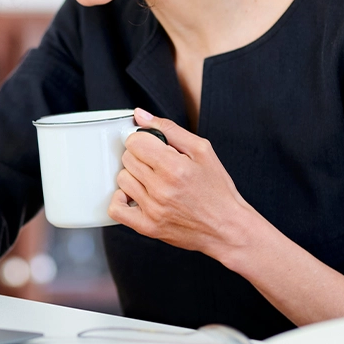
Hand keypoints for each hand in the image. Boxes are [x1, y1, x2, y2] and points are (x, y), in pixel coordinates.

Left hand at [109, 108, 252, 259]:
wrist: (227, 228)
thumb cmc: (217, 190)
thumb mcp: (202, 150)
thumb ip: (169, 129)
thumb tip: (141, 115)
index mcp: (174, 167)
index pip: (134, 141)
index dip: (143, 139)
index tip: (152, 145)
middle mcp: (161, 189)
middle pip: (127, 158)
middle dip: (141, 156)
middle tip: (158, 164)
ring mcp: (153, 209)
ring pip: (122, 179)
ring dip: (134, 176)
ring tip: (152, 180)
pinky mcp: (148, 227)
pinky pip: (116, 209)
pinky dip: (121, 199)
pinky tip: (135, 195)